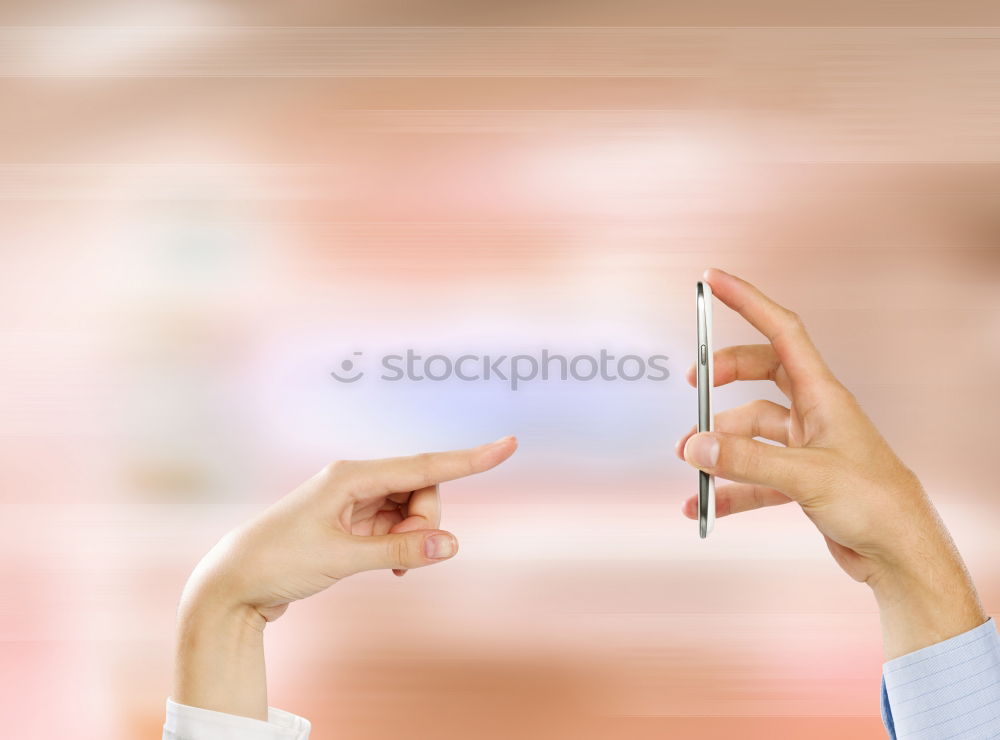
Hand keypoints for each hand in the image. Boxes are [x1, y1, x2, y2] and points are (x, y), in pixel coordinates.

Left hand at [173, 436, 516, 718]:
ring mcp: (354, 501)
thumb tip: (453, 545)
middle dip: (425, 524)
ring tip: (390, 568)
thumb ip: (401, 549)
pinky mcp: (352, 521)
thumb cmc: (280, 562)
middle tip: (403, 560)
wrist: (234, 584)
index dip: (470, 459)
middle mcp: (355, 481)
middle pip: (422, 491)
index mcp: (351, 476)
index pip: (424, 465)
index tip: (508, 445)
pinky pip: (397, 526)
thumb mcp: (343, 558)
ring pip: (411, 510)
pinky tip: (390, 567)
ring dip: (413, 538)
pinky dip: (402, 546)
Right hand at [676, 268, 983, 658]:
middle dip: (726, 376)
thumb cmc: (876, 504)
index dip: (748, 302)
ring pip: (752, 430)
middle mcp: (815, 414)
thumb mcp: (805, 475)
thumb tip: (696, 444)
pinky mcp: (800, 480)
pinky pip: (752, 475)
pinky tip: (704, 503)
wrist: (900, 555)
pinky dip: (727, 488)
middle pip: (762, 374)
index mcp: (824, 395)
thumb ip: (745, 459)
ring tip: (693, 462)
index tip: (715, 282)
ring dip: (720, 444)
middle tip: (696, 385)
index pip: (782, 331)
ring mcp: (807, 447)